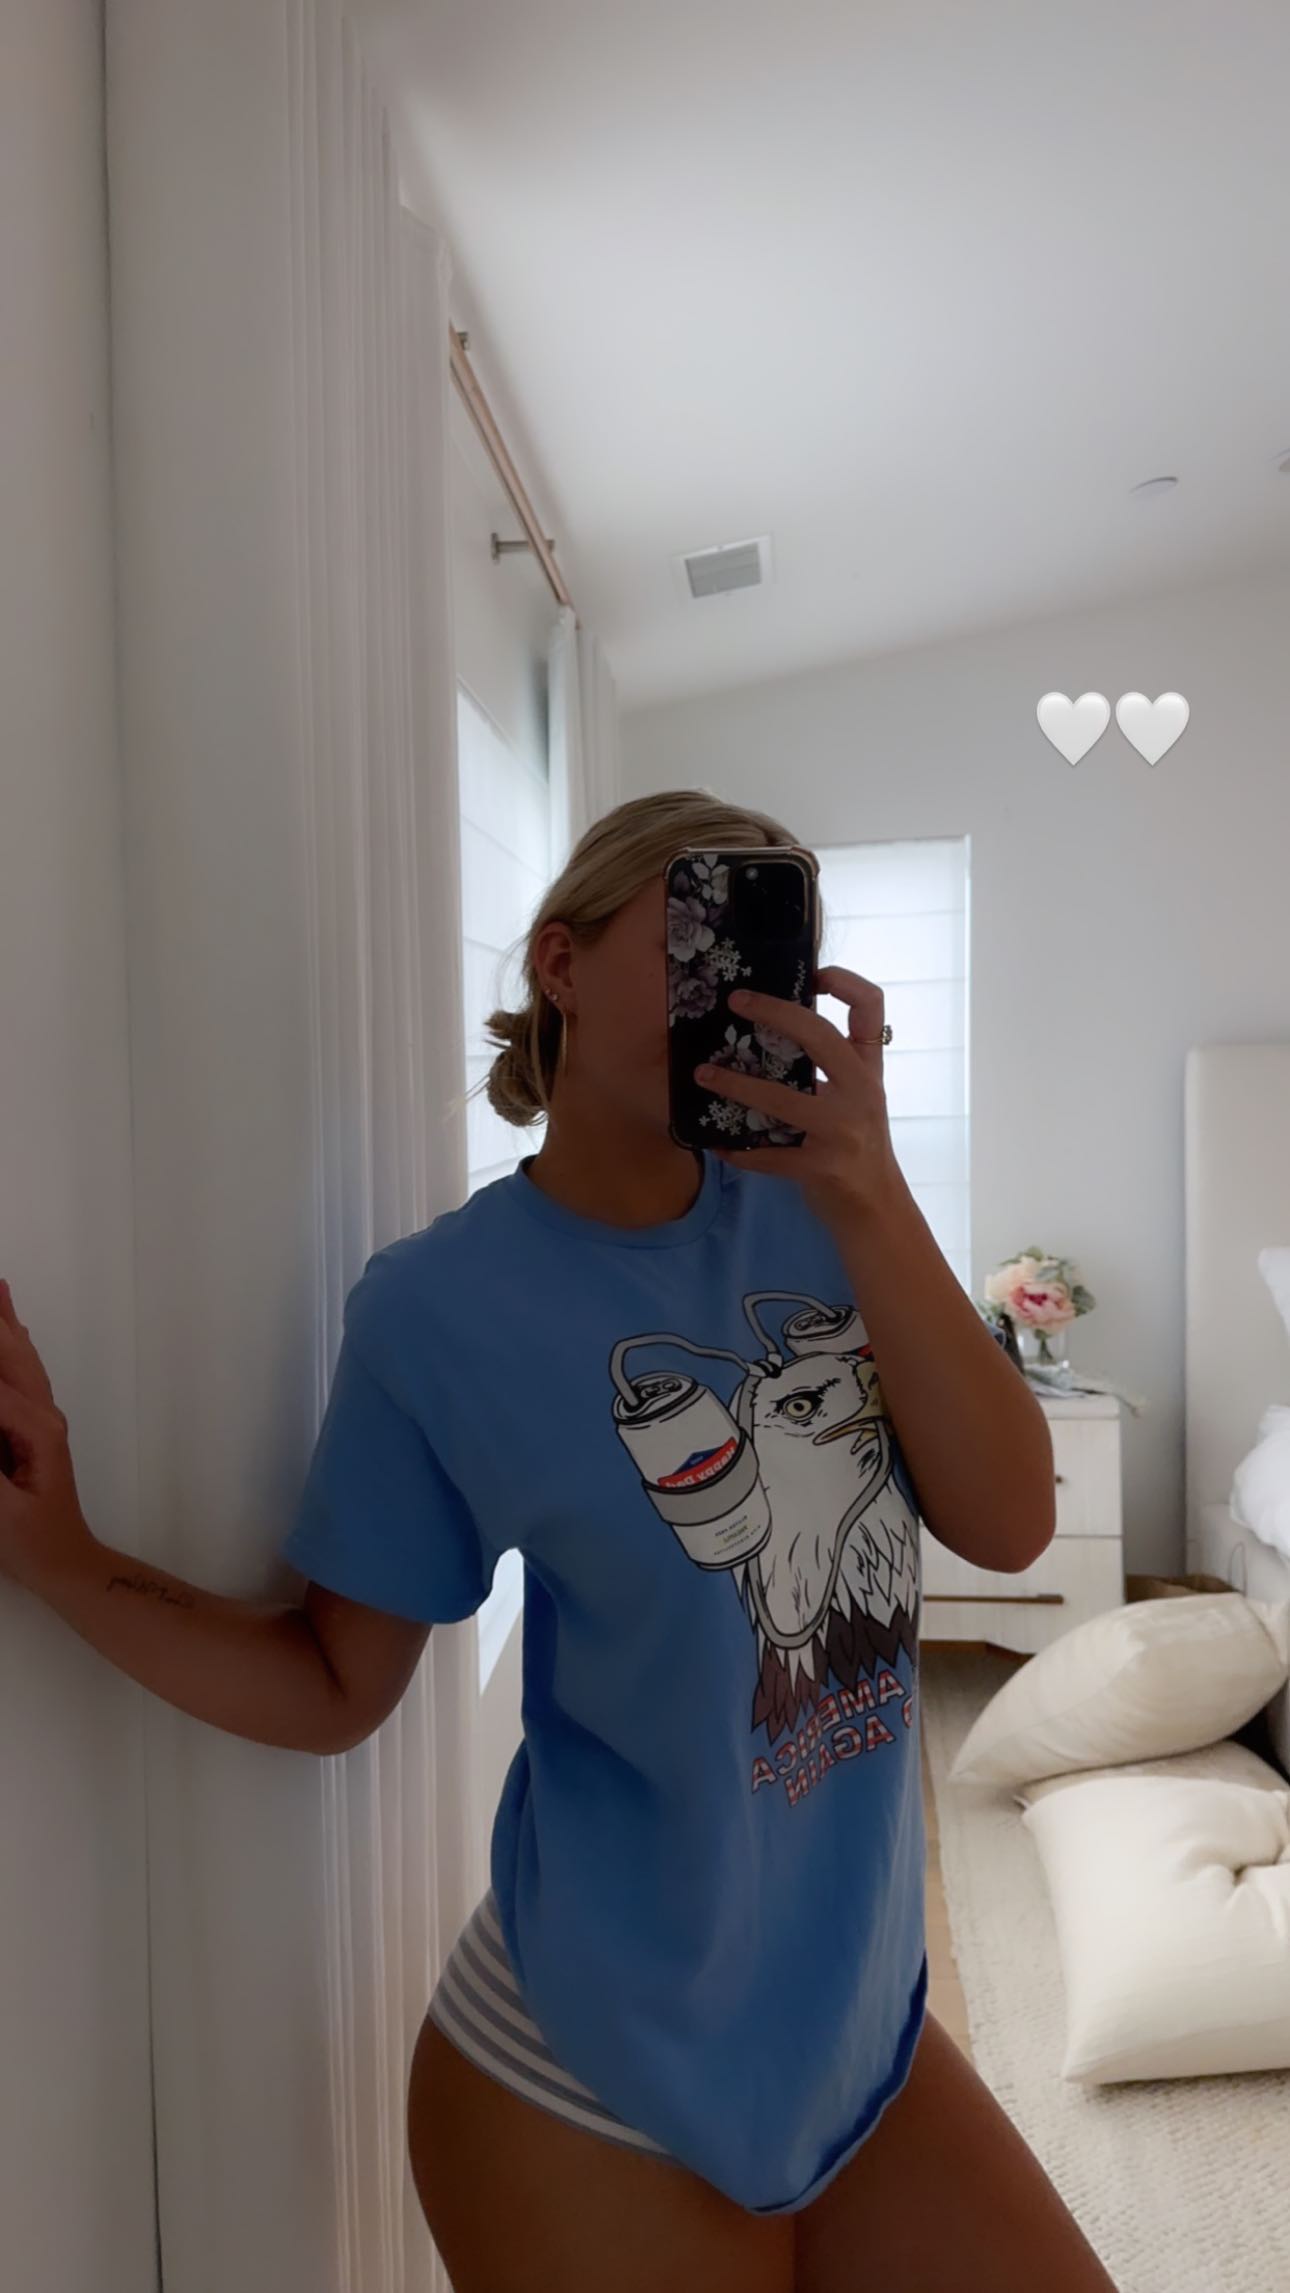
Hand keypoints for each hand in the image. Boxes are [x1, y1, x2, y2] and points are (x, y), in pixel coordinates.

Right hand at [0, 1279, 96, 1595]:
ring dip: (6, 1323)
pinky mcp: (34, 1431)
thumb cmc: (31, 1541)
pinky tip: (16, 1332)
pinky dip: (13, 1348)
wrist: (63, 1564)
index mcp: (35, 1427)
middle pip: (10, 1355)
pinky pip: (21, 1377)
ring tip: (0, 1288)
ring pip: (19, 1359)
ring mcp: (41, 1420)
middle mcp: (43, 1414)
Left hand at [696, 965, 901, 1222]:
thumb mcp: (856, 1097)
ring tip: (704, 1074)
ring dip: (736, 1085)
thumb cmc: (859, 1145)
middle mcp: (862, 1093)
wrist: (877, 1208)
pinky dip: (738, 1149)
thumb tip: (771, 1029)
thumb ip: (830, 1067)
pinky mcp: (820, 1168)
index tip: (811, 972)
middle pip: (820, 1036)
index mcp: (869, 1069)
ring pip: (781, 1099)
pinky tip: (717, 1143)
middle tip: (735, 1001)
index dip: (844, 981)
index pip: (872, 1008)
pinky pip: (767, 1155)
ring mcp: (842, 1131)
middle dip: (774, 1012)